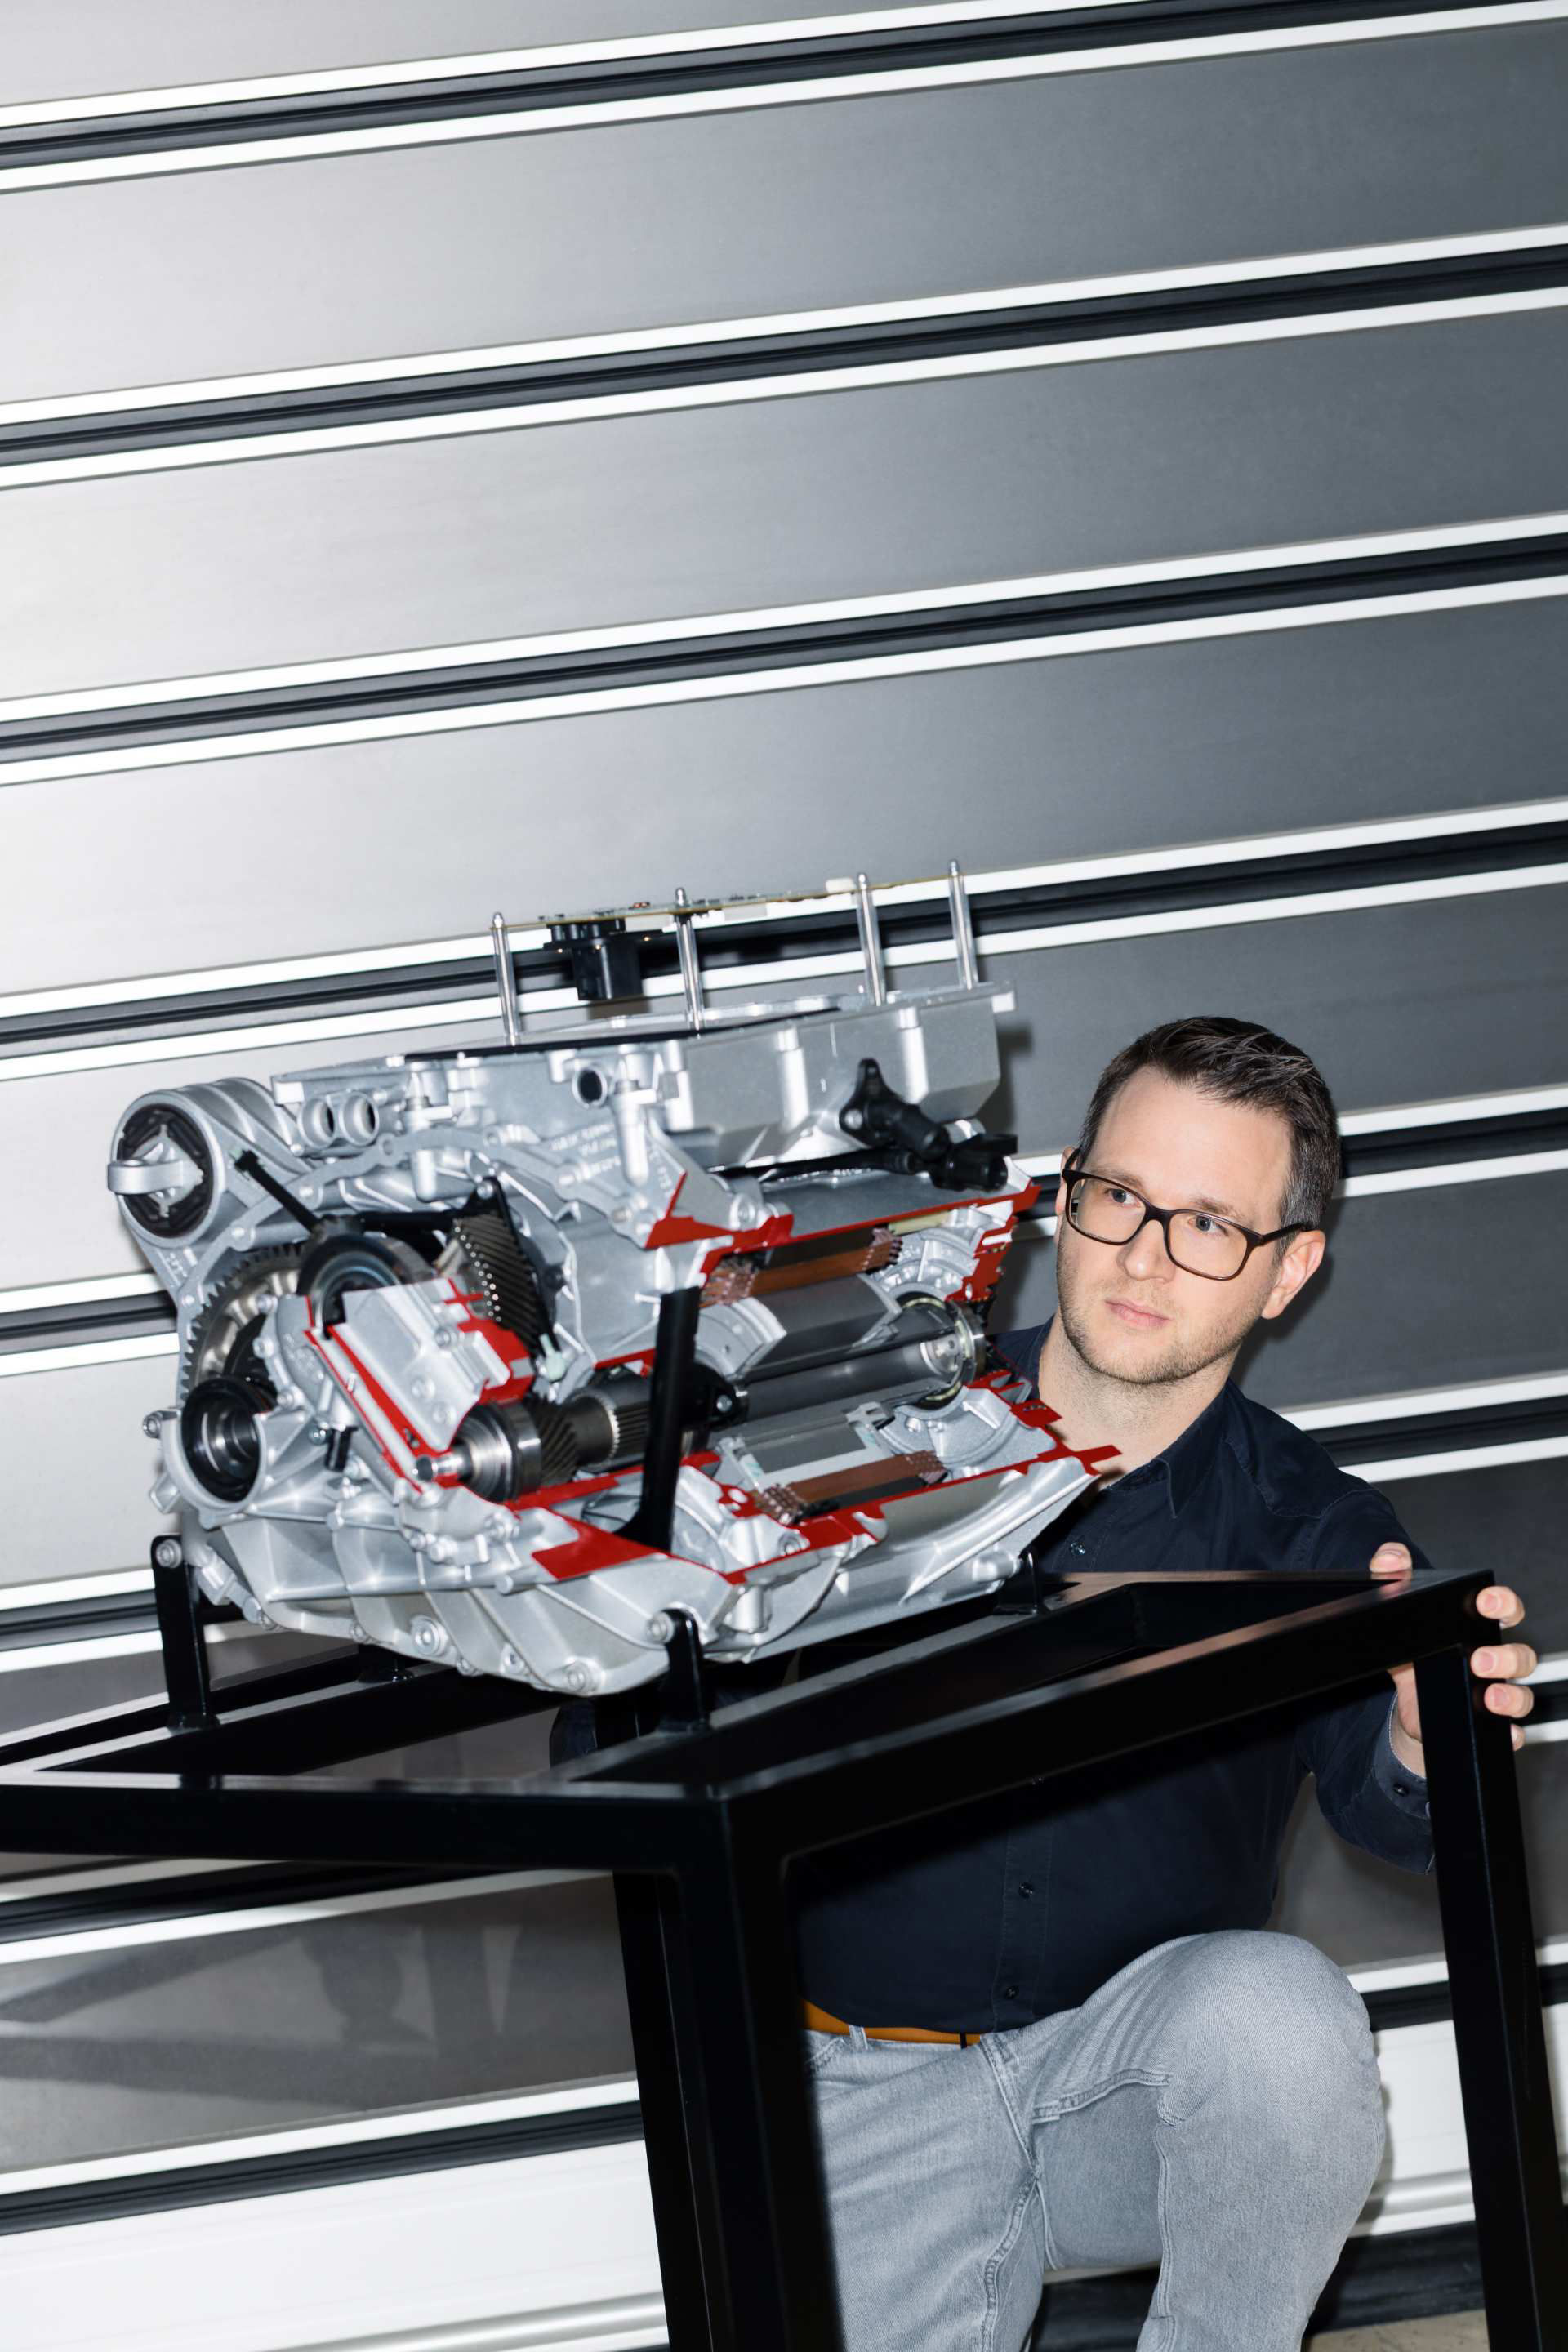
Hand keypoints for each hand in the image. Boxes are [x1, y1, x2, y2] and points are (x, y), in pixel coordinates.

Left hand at [1370, 1542, 1535, 1764]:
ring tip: (1489, 1697)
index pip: (1504, 1609)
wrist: (1406, 1704)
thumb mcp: (1399, 1615)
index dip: (1503, 1603)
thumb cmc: (1415, 1652)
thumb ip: (1391, 1579)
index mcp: (1476, 1628)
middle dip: (1507, 1656)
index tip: (1486, 1602)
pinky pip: (1510, 1733)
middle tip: (1481, 1659)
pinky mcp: (1483, 1723)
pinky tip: (1504, 1734)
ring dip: (1512, 1697)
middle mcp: (1493, 1660)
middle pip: (1521, 1656)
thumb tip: (1391, 1555)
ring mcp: (1492, 1693)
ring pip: (1521, 1696)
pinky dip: (1511, 1734)